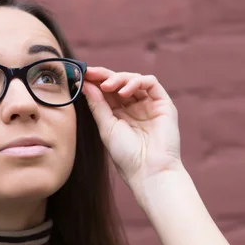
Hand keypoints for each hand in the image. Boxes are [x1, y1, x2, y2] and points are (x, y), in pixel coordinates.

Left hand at [81, 67, 181, 193]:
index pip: (107, 91)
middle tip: (90, 73)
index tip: (81, 75)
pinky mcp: (164, 104)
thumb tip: (85, 83)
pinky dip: (136, 82)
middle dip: (104, 76)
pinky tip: (123, 92)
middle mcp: (135, 107)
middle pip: (119, 82)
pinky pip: (151, 83)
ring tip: (107, 86)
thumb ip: (97, 104)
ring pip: (134, 79)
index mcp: (119, 114)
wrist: (149, 172)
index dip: (94, 81)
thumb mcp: (106, 127)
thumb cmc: (126, 156)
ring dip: (118, 78)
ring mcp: (149, 104)